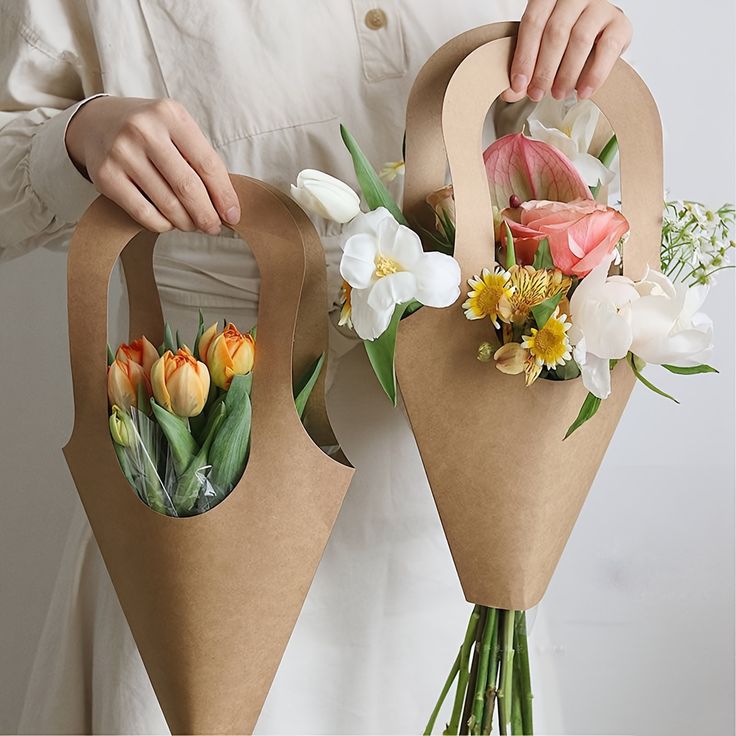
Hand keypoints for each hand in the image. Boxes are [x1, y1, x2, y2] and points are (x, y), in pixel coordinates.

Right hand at [65, 96, 239, 233]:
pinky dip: (162, 225)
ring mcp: (121, 152)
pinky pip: (143, 213)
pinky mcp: (105, 175)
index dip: (224, 195)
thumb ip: (200, 160)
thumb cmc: (149, 132)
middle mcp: (144, 130)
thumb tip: (226, 205)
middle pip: (188, 187)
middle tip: (213, 227)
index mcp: (170, 115)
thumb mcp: (176, 130)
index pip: (208, 164)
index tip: (233, 216)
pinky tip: (169, 223)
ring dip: (186, 222)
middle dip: (206, 215)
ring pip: (167, 204)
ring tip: (193, 225)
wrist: (96, 123)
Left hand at [502, 0, 632, 102]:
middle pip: (556, 32)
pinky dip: (594, 74)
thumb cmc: (563, 44)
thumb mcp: (539, 50)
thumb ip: (525, 68)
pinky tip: (583, 92)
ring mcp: (599, 6)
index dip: (524, 56)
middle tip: (537, 94)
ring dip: (566, 73)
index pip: (533, 22)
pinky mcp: (620, 23)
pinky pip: (607, 48)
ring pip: (580, 39)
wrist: (596, 39)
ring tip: (558, 94)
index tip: (519, 85)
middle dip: (544, 69)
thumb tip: (511, 92)